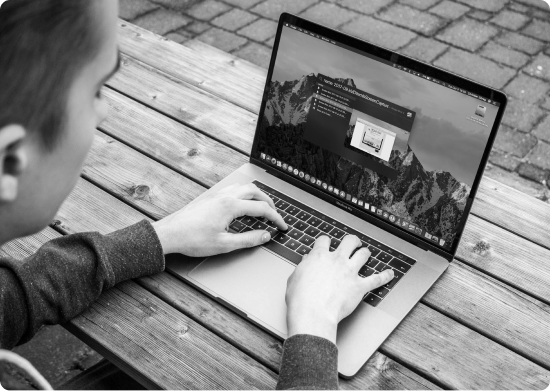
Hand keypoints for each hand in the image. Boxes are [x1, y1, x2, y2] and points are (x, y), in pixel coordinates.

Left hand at [151, 183, 286, 255]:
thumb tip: (265, 236)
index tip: (282, 226)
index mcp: (231, 206)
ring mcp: (217, 194)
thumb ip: (248, 240)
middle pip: (255, 192)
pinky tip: (242, 205)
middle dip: (269, 202)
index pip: (262, 209)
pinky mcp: (210, 196)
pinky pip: (233, 189)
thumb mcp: (224, 245)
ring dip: (257, 195)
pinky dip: (244, 194)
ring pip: (244, 187)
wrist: (170, 233)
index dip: (276, 218)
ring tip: (261, 208)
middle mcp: (225, 196)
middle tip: (275, 215)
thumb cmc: (193, 239)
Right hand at [285, 235, 393, 342]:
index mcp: (319, 256)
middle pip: (349, 241)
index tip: (326, 244)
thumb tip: (306, 261)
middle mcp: (337, 260)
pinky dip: (385, 276)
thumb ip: (303, 267)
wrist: (312, 313)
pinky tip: (390, 274)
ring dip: (365, 253)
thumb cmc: (300, 299)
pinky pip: (377, 279)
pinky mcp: (359, 286)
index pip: (324, 240)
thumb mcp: (294, 277)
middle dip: (352, 241)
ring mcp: (350, 272)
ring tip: (365, 254)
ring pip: (363, 254)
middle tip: (353, 243)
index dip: (325, 242)